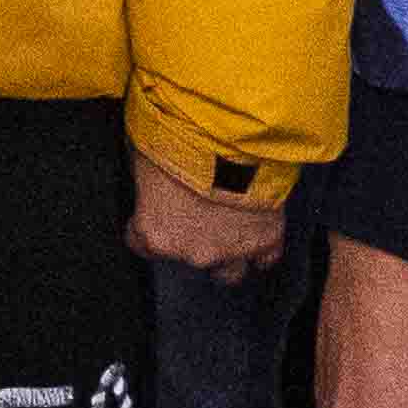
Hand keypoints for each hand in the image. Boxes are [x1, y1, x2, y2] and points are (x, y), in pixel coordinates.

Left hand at [127, 146, 287, 280]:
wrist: (230, 136)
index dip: (151, 226)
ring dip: (226, 254)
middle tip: (197, 212)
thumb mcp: (143, 156)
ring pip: (229, 271)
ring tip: (227, 233)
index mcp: (155, 233)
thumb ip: (147, 183)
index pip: (142, 244)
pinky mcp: (266, 240)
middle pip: (187, 257)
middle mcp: (192, 251)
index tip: (157, 215)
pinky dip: (261, 248)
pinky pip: (266, 258)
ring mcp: (231, 250)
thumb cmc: (181, 140)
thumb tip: (151, 180)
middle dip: (191, 238)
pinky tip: (257, 234)